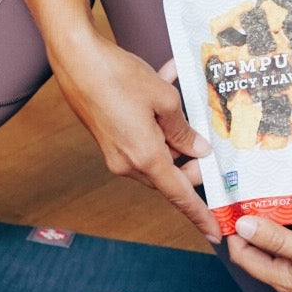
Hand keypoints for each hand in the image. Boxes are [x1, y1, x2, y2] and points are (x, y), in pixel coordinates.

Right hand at [48, 32, 220, 243]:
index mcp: (146, 157)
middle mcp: (128, 163)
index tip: (214, 233)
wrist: (76, 58)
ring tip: (185, 100)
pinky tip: (166, 83)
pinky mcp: (109, 139)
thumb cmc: (119, 76)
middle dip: (192, 161)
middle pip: (170, 174)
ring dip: (174, 136)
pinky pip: (142, 139)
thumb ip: (184, 129)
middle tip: (207, 138)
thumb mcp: (165, 99)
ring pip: (157, 155)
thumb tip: (197, 150)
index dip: (199, 215)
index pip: (180, 195)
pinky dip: (156, 122)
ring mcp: (116, 153)